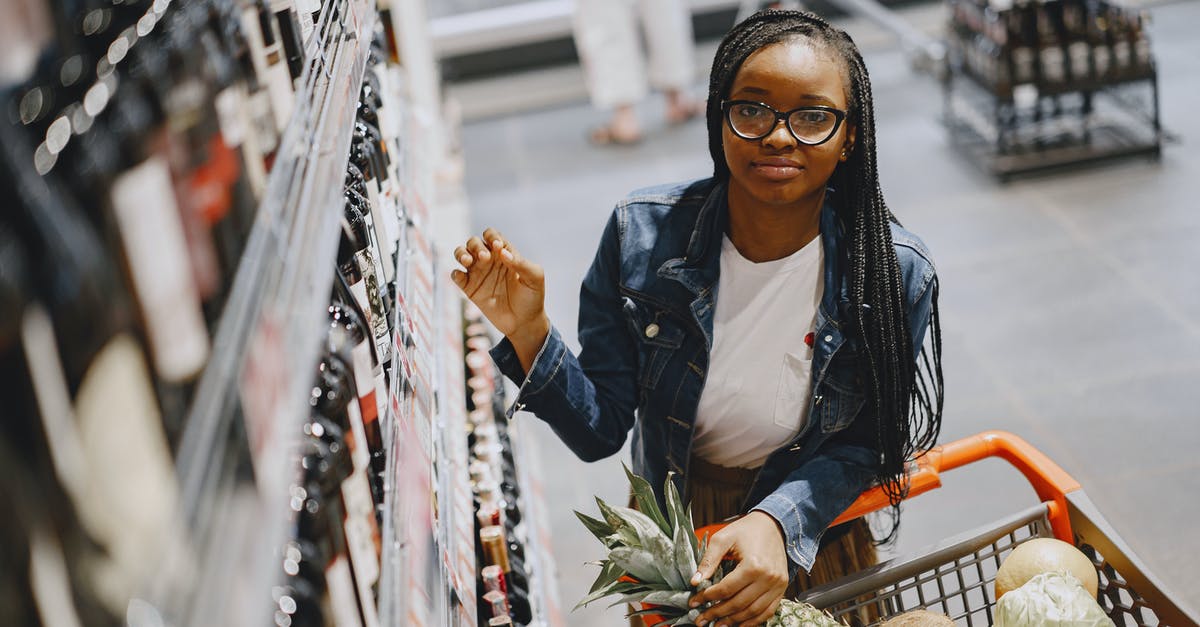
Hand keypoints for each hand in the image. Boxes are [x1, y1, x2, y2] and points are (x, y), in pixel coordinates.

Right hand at [450, 228, 548, 369]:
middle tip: (485, 258)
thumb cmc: (532, 298)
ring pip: (461, 254)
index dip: (492, 236)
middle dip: (476, 245)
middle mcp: (489, 261)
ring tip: (468, 261)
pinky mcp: (470, 289)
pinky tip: (462, 276)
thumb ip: (521, 263)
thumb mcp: (534, 278)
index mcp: (504, 254)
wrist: (524, 323)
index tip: (498, 247)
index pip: (492, 236)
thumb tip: (502, 253)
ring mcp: (478, 274)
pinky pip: (456, 276)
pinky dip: (455, 273)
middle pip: (474, 242)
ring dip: (461, 253)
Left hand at [689, 512, 788, 626]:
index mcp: (753, 564)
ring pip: (753, 612)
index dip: (707, 598)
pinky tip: (738, 625)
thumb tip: (695, 581)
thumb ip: (708, 560)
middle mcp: (768, 577)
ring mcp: (777, 585)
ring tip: (717, 626)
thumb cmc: (746, 529)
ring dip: (734, 621)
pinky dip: (752, 621)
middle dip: (717, 614)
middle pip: (738, 604)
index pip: (726, 589)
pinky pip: (768, 612)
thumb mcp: (723, 538)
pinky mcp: (782, 588)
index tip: (693, 602)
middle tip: (701, 620)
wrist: (773, 525)